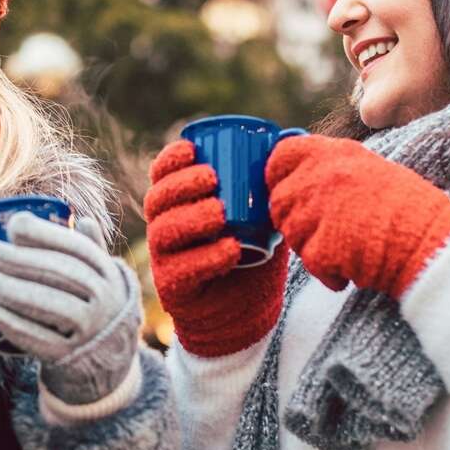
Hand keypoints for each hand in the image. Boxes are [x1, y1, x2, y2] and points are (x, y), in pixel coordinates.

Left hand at [0, 213, 139, 404]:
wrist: (107, 363)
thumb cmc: (93, 309)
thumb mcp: (101, 280)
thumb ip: (90, 251)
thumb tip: (83, 219)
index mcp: (108, 274)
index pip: (77, 248)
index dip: (44, 234)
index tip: (13, 226)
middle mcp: (105, 300)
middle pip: (59, 274)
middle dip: (17, 260)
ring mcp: (89, 331)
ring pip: (47, 304)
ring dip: (8, 289)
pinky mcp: (67, 357)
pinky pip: (35, 338)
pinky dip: (6, 322)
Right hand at [143, 140, 287, 357]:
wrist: (246, 310)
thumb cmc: (252, 253)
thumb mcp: (260, 215)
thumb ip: (268, 184)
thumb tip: (291, 140)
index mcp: (178, 204)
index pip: (161, 175)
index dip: (170, 160)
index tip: (192, 149)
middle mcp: (164, 228)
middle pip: (157, 200)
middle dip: (181, 185)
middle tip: (212, 179)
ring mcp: (165, 259)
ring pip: (164, 232)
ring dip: (192, 218)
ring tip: (221, 213)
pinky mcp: (174, 288)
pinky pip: (182, 270)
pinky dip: (207, 257)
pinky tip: (230, 249)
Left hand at [265, 134, 449, 298]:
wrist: (431, 241)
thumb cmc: (410, 209)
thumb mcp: (371, 170)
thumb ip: (332, 169)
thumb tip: (300, 179)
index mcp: (335, 153)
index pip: (281, 155)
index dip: (277, 175)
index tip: (286, 189)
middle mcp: (321, 176)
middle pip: (279, 201)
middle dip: (294, 220)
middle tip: (324, 232)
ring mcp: (318, 211)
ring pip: (291, 234)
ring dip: (312, 247)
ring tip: (347, 249)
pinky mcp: (321, 245)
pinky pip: (310, 262)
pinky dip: (328, 273)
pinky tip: (353, 268)